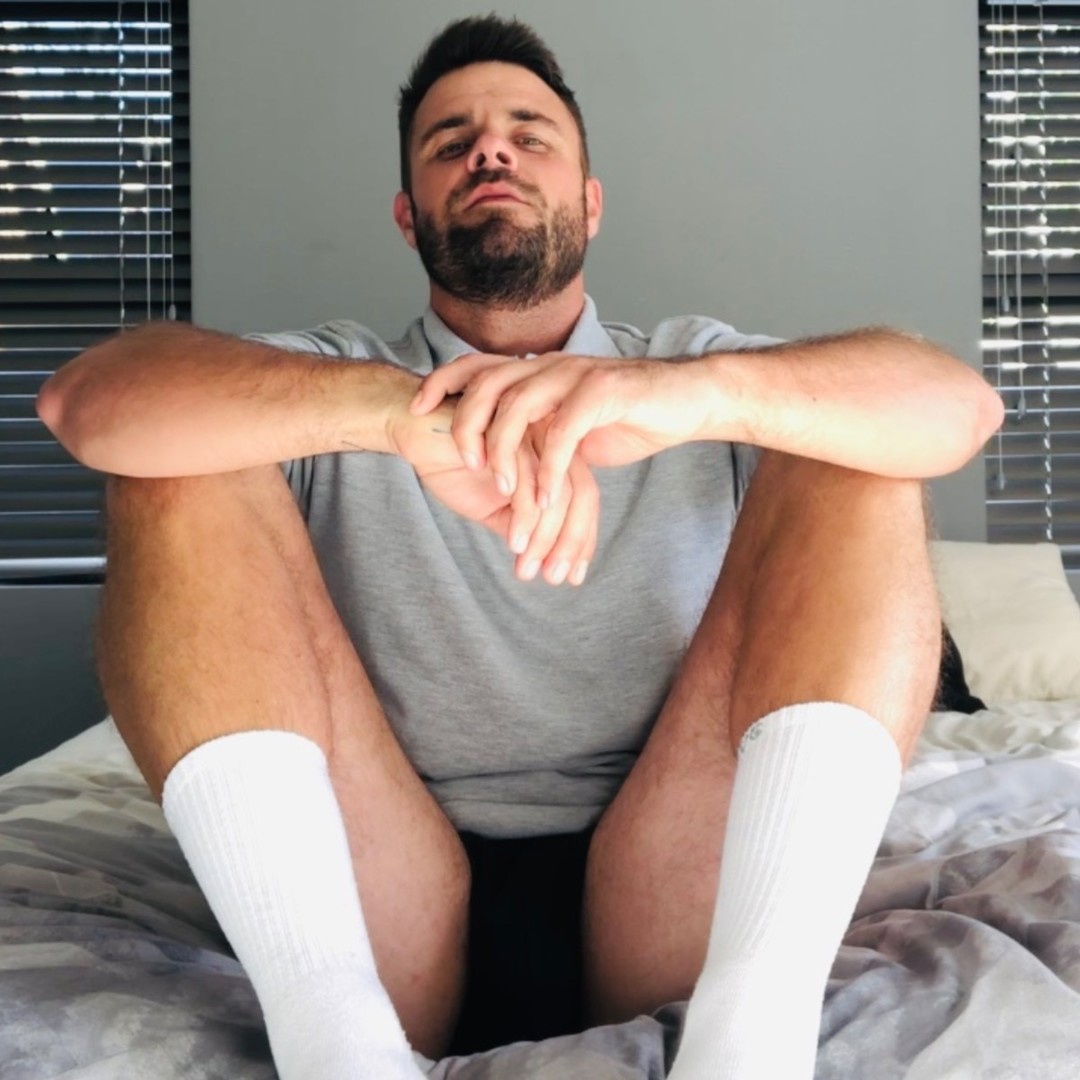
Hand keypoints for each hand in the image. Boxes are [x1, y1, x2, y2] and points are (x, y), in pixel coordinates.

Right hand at [388, 400, 597, 584]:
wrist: (415, 434)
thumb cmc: (454, 466)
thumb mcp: (492, 507)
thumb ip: (520, 527)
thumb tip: (544, 562)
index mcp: (553, 456)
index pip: (584, 498)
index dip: (582, 540)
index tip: (572, 577)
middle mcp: (549, 441)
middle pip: (581, 494)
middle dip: (570, 542)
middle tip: (553, 578)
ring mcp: (530, 433)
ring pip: (554, 490)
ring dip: (543, 536)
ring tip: (525, 566)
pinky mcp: (505, 430)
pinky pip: (524, 477)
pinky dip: (521, 513)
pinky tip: (512, 541)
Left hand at [409, 351, 714, 508]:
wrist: (688, 401)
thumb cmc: (628, 416)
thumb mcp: (570, 426)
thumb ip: (536, 434)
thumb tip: (503, 459)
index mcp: (538, 371)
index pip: (477, 366)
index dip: (442, 382)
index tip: (416, 409)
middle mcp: (551, 366)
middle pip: (488, 382)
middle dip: (465, 421)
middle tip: (462, 463)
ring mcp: (578, 376)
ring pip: (521, 402)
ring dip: (505, 448)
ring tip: (503, 489)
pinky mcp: (606, 393)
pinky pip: (566, 430)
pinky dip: (550, 468)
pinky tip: (544, 498)